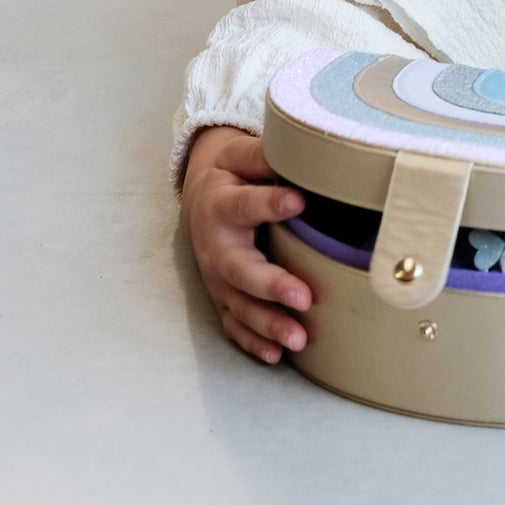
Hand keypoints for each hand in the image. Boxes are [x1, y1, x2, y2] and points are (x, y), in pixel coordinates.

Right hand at [181, 126, 312, 363]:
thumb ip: (263, 155)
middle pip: (240, 270)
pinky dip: (253, 341)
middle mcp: (217, 246)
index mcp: (223, 204)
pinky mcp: (224, 297)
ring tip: (298, 338)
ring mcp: (219, 278)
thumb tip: (299, 149)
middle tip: (302, 297)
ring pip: (240, 305)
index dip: (271, 203)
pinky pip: (235, 324)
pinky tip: (276, 355)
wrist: (201, 200)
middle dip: (271, 285)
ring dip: (268, 323)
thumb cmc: (232, 176)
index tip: (300, 201)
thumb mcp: (240, 156)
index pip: (246, 204)